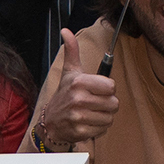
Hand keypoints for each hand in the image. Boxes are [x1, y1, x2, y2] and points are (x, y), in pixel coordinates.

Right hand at [42, 28, 119, 145]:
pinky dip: (98, 128)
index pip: (111, 86)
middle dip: (107, 104)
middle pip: (113, 103)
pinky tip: (88, 122)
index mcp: (79, 82)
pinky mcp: (80, 131)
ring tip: (91, 113)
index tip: (98, 90)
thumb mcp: (69, 72)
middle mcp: (78, 99)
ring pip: (110, 118)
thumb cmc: (64, 94)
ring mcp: (78, 116)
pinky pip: (103, 130)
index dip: (107, 89)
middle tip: (95, 103)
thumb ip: (72, 51)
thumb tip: (66, 31)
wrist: (50, 122)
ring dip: (104, 117)